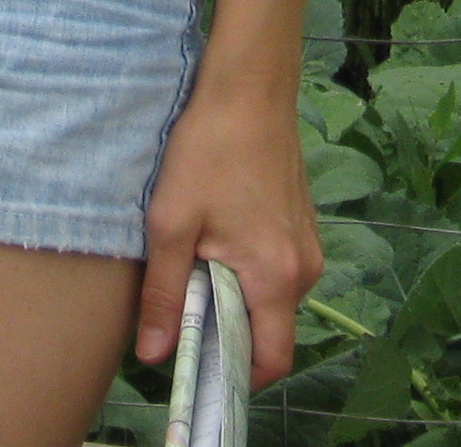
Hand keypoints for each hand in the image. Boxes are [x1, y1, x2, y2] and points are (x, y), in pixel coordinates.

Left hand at [133, 74, 322, 390]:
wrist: (248, 87)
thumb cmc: (207, 151)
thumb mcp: (171, 223)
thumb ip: (163, 295)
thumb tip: (153, 356)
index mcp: (277, 277)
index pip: (272, 360)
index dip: (234, 373)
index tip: (195, 363)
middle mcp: (305, 268)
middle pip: (270, 329)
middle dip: (226, 329)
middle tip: (181, 303)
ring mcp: (307, 244)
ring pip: (270, 298)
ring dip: (233, 294)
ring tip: (193, 259)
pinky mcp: (301, 223)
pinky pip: (275, 268)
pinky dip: (246, 269)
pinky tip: (213, 234)